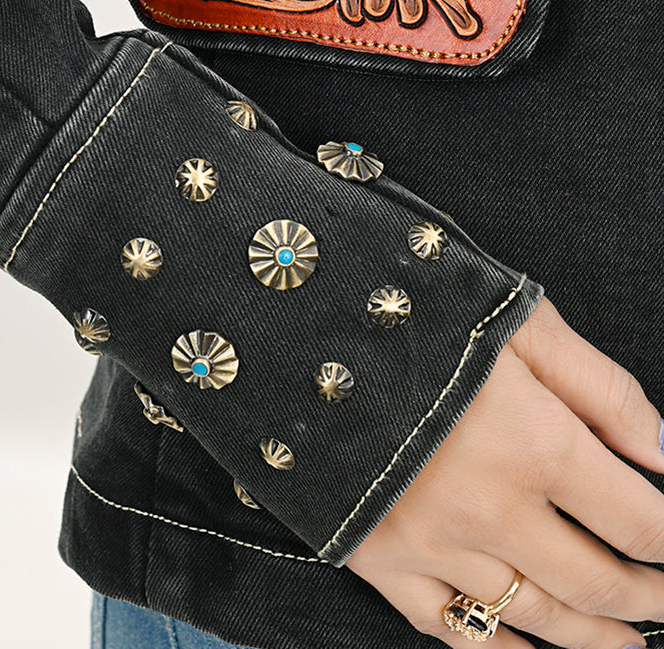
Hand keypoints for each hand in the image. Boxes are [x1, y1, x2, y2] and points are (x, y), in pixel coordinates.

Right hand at [346, 297, 663, 648]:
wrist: (299, 329)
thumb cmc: (418, 311)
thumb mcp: (523, 324)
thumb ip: (603, 389)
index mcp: (537, 445)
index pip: (639, 520)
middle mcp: (492, 511)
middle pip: (596, 583)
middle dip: (648, 595)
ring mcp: (434, 545)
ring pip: (534, 616)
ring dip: (593, 636)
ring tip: (629, 642)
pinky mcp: (382, 559)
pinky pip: (452, 629)